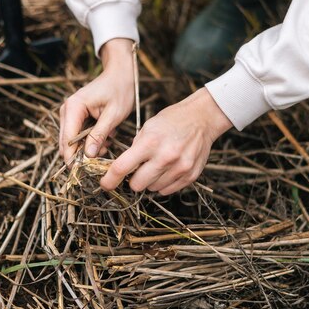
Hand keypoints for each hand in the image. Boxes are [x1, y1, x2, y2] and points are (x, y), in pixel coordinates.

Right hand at [59, 38, 134, 164]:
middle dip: (80, 155)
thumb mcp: (113, 115)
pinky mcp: (75, 117)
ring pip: (71, 141)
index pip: (67, 139)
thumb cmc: (119, 90)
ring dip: (87, 149)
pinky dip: (89, 142)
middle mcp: (66, 111)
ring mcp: (69, 114)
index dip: (73, 158)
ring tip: (107, 147)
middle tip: (100, 162)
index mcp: (73, 108)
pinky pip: (77, 136)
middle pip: (66, 142)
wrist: (120, 74)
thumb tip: (88, 155)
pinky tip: (105, 140)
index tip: (84, 172)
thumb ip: (99, 134)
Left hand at [100, 88, 232, 194]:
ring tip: (157, 164)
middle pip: (137, 184)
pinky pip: (167, 190)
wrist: (202, 118)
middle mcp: (165, 157)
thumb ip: (135, 149)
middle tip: (138, 169)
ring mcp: (179, 168)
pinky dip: (163, 183)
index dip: (110, 179)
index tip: (105, 184)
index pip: (122, 167)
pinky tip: (168, 169)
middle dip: (133, 180)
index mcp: (150, 142)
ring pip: (152, 189)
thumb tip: (122, 169)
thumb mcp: (148, 127)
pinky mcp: (190, 175)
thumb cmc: (172, 121)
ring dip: (150, 181)